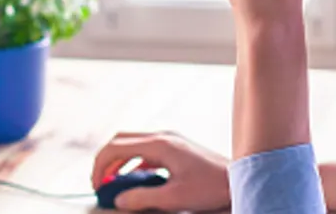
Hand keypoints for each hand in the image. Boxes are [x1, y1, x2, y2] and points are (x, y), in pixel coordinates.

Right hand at [91, 131, 229, 211]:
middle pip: (121, 140)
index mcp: (160, 145)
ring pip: (133, 144)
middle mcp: (163, 136)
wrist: (239, 180)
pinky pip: (146, 150)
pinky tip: (135, 181)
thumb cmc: (211, 187)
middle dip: (105, 160)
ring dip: (119, 162)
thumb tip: (119, 199)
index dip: (100, 165)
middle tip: (99, 183)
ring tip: (112, 183)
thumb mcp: (174, 198)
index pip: (116, 146)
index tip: (96, 185)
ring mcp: (170, 140)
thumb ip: (142, 198)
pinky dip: (134, 163)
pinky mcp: (175, 147)